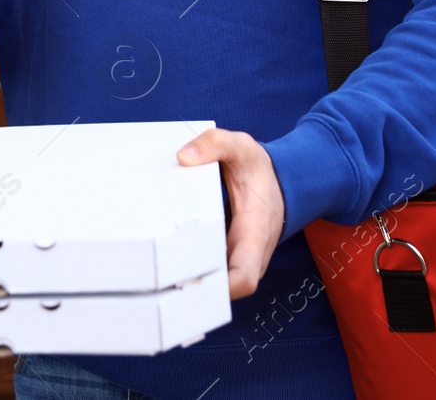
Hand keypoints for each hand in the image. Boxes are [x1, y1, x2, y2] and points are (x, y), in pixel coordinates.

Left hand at [177, 128, 286, 299]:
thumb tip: (184, 157)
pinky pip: (211, 270)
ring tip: (156, 275)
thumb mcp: (242, 147)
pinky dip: (192, 269)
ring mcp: (238, 257)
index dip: (223, 289)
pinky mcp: (228, 255)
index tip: (194, 282)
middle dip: (196, 290)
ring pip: (216, 283)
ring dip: (192, 282)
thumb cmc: (259, 168)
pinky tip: (165, 262)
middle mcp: (248, 254)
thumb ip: (216, 145)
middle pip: (224, 289)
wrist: (279, 180)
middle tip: (160, 282)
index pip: (245, 277)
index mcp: (255, 233)